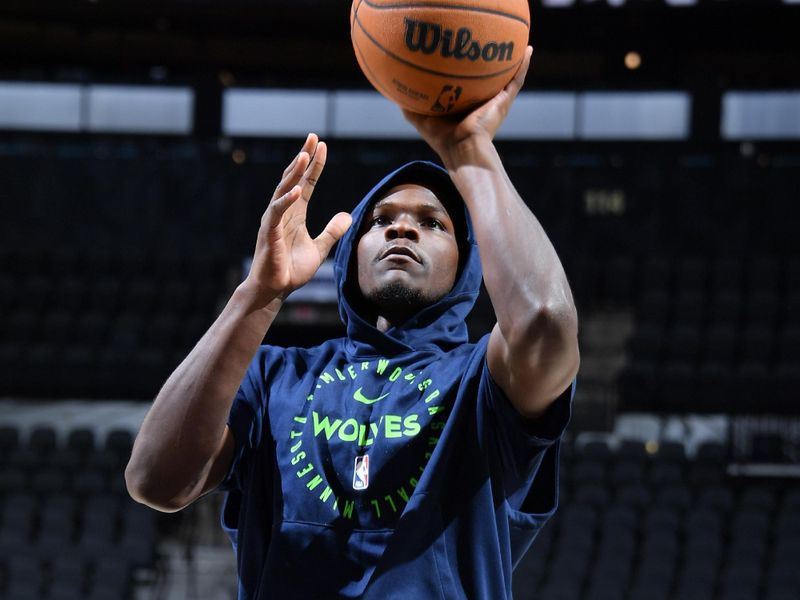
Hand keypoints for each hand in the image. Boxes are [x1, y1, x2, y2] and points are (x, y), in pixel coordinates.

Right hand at [242, 134, 351, 306]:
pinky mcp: (268, 233)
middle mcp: (283, 212)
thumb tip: (348, 216)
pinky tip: (297, 190)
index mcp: (295, 214)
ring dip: (293, 173)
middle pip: (294, 179)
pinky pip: (276, 212)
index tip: (322, 146)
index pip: (307, 183)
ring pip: (283, 191)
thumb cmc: (292, 270)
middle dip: (303, 159)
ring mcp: (274, 221)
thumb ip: (332, 231)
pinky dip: (286, 201)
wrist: (275, 290)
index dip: (315, 166)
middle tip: (312, 139)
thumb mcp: (320, 248)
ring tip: (304, 156)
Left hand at [402, 46, 532, 166]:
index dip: (463, 71)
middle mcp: (481, 102)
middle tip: (488, 43)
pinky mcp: (503, 101)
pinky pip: (516, 79)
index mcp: (464, 105)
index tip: (461, 55)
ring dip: (512, 60)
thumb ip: (409, 105)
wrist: (462, 148)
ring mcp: (495, 101)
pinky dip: (523, 65)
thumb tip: (395, 92)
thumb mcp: (420, 118)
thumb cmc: (442, 139)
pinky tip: (528, 50)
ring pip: (506, 76)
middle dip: (488, 63)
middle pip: (487, 78)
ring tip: (517, 43)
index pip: (465, 84)